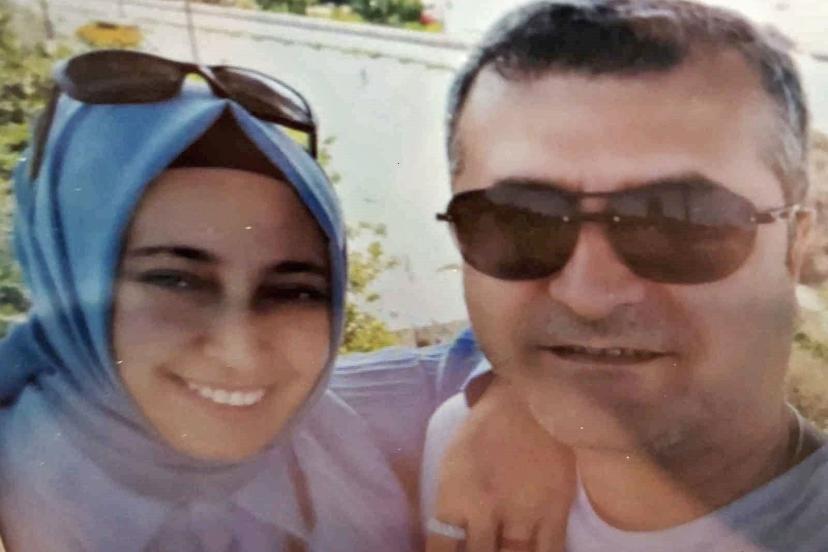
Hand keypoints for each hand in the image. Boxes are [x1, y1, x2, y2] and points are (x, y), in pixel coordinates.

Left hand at [426, 377, 575, 551]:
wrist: (527, 401)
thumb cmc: (485, 430)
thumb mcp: (453, 465)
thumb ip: (452, 505)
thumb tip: (452, 539)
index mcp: (455, 496)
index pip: (441, 549)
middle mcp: (485, 510)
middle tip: (482, 550)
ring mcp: (523, 513)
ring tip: (504, 551)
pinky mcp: (555, 512)